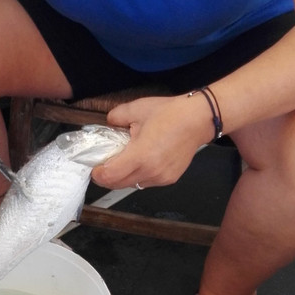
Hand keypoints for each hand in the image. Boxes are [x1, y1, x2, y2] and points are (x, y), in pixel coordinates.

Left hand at [90, 93, 213, 189]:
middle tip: (103, 165)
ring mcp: (161, 177)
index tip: (94, 166)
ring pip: (132, 185)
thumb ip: (115, 117)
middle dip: (106, 177)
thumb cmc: (170, 113)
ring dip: (122, 178)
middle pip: (118, 185)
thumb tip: (107, 123)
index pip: (109, 176)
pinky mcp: (169, 179)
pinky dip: (137, 176)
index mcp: (140, 156)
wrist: (199, 119)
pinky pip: (145, 182)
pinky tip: (140, 162)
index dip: (97, 173)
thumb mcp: (136, 109)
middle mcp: (150, 171)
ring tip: (122, 162)